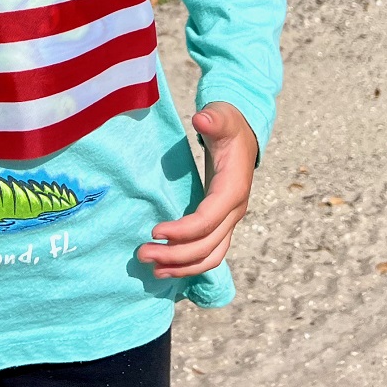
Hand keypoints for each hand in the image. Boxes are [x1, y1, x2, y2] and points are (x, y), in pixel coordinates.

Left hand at [137, 102, 257, 279]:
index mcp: (232, 191)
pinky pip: (209, 253)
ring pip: (210, 256)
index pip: (207, 221)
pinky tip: (167, 267)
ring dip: (182, 267)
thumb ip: (213, 118)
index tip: (154, 231)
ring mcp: (230, 221)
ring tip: (153, 269)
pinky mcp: (222, 224)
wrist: (243, 134)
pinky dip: (190, 265)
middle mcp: (234, 211)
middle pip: (206, 245)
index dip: (182, 231)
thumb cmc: (229, 126)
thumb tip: (201, 119)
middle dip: (175, 255)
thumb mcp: (222, 118)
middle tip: (143, 253)